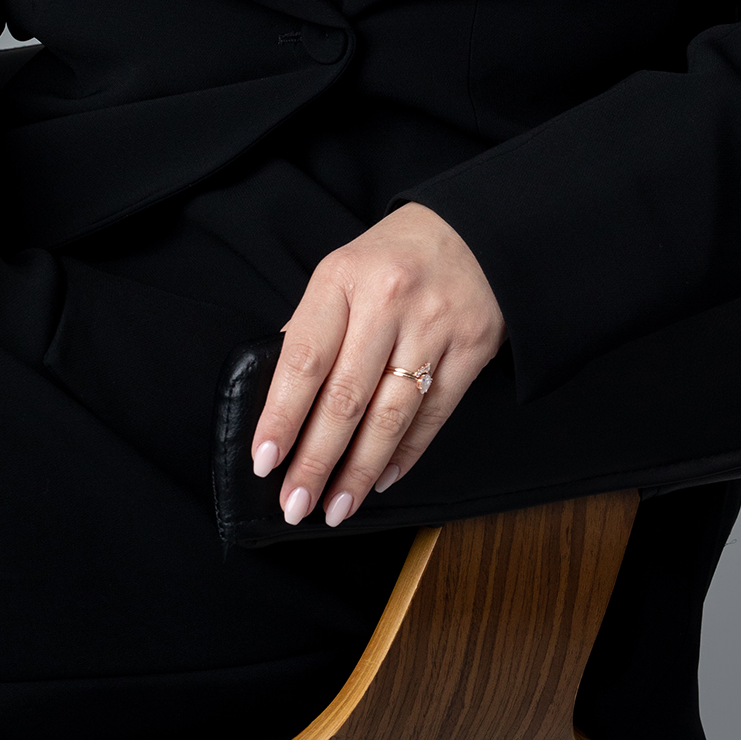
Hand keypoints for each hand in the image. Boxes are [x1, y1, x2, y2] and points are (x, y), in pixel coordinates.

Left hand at [251, 203, 505, 527]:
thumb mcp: (342, 272)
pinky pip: (433, 415)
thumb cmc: (394, 258)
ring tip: (334, 507)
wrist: (476, 232)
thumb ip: (312, 328)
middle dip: (316, 460)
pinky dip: (405, 454)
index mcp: (343, 277)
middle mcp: (389, 300)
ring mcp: (434, 325)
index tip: (264, 459)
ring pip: (390, 415)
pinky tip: (380, 479)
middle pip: (346, 396)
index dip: (281, 415)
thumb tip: (279, 400)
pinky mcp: (472, 349)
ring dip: (358, 471)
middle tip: (294, 503)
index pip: (304, 358)